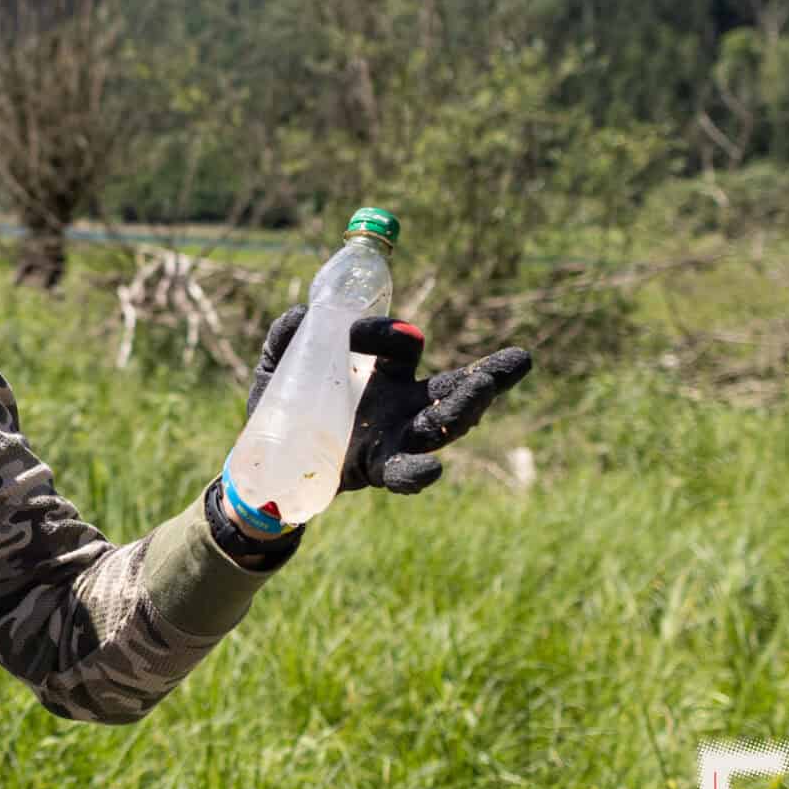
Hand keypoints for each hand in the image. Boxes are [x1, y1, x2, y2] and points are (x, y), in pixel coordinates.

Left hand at [247, 306, 533, 494]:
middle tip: (519, 360)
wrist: (269, 458)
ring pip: (439, 427)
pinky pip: (402, 473)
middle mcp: (402, 405)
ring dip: (464, 410)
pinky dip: (417, 473)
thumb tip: (303, 315)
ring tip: (482, 390)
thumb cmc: (286, 402)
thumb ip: (289, 334)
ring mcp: (394, 439)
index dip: (387, 333)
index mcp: (387, 373)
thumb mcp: (280, 361)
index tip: (351, 330)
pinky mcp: (375, 469)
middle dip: (488, 376)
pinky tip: (433, 469)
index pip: (404, 345)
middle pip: (453, 389)